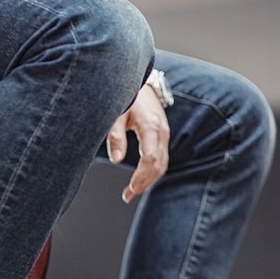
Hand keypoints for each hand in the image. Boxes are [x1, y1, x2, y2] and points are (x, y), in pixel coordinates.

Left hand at [106, 83, 169, 203]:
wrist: (142, 83)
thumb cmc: (127, 97)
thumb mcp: (116, 113)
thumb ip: (115, 136)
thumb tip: (116, 160)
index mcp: (150, 126)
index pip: (150, 158)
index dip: (141, 176)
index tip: (130, 189)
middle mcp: (161, 132)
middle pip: (158, 165)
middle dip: (144, 183)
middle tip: (127, 195)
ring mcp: (164, 135)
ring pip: (162, 165)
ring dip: (148, 181)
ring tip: (131, 192)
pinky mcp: (162, 137)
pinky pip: (161, 159)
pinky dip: (152, 173)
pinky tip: (139, 181)